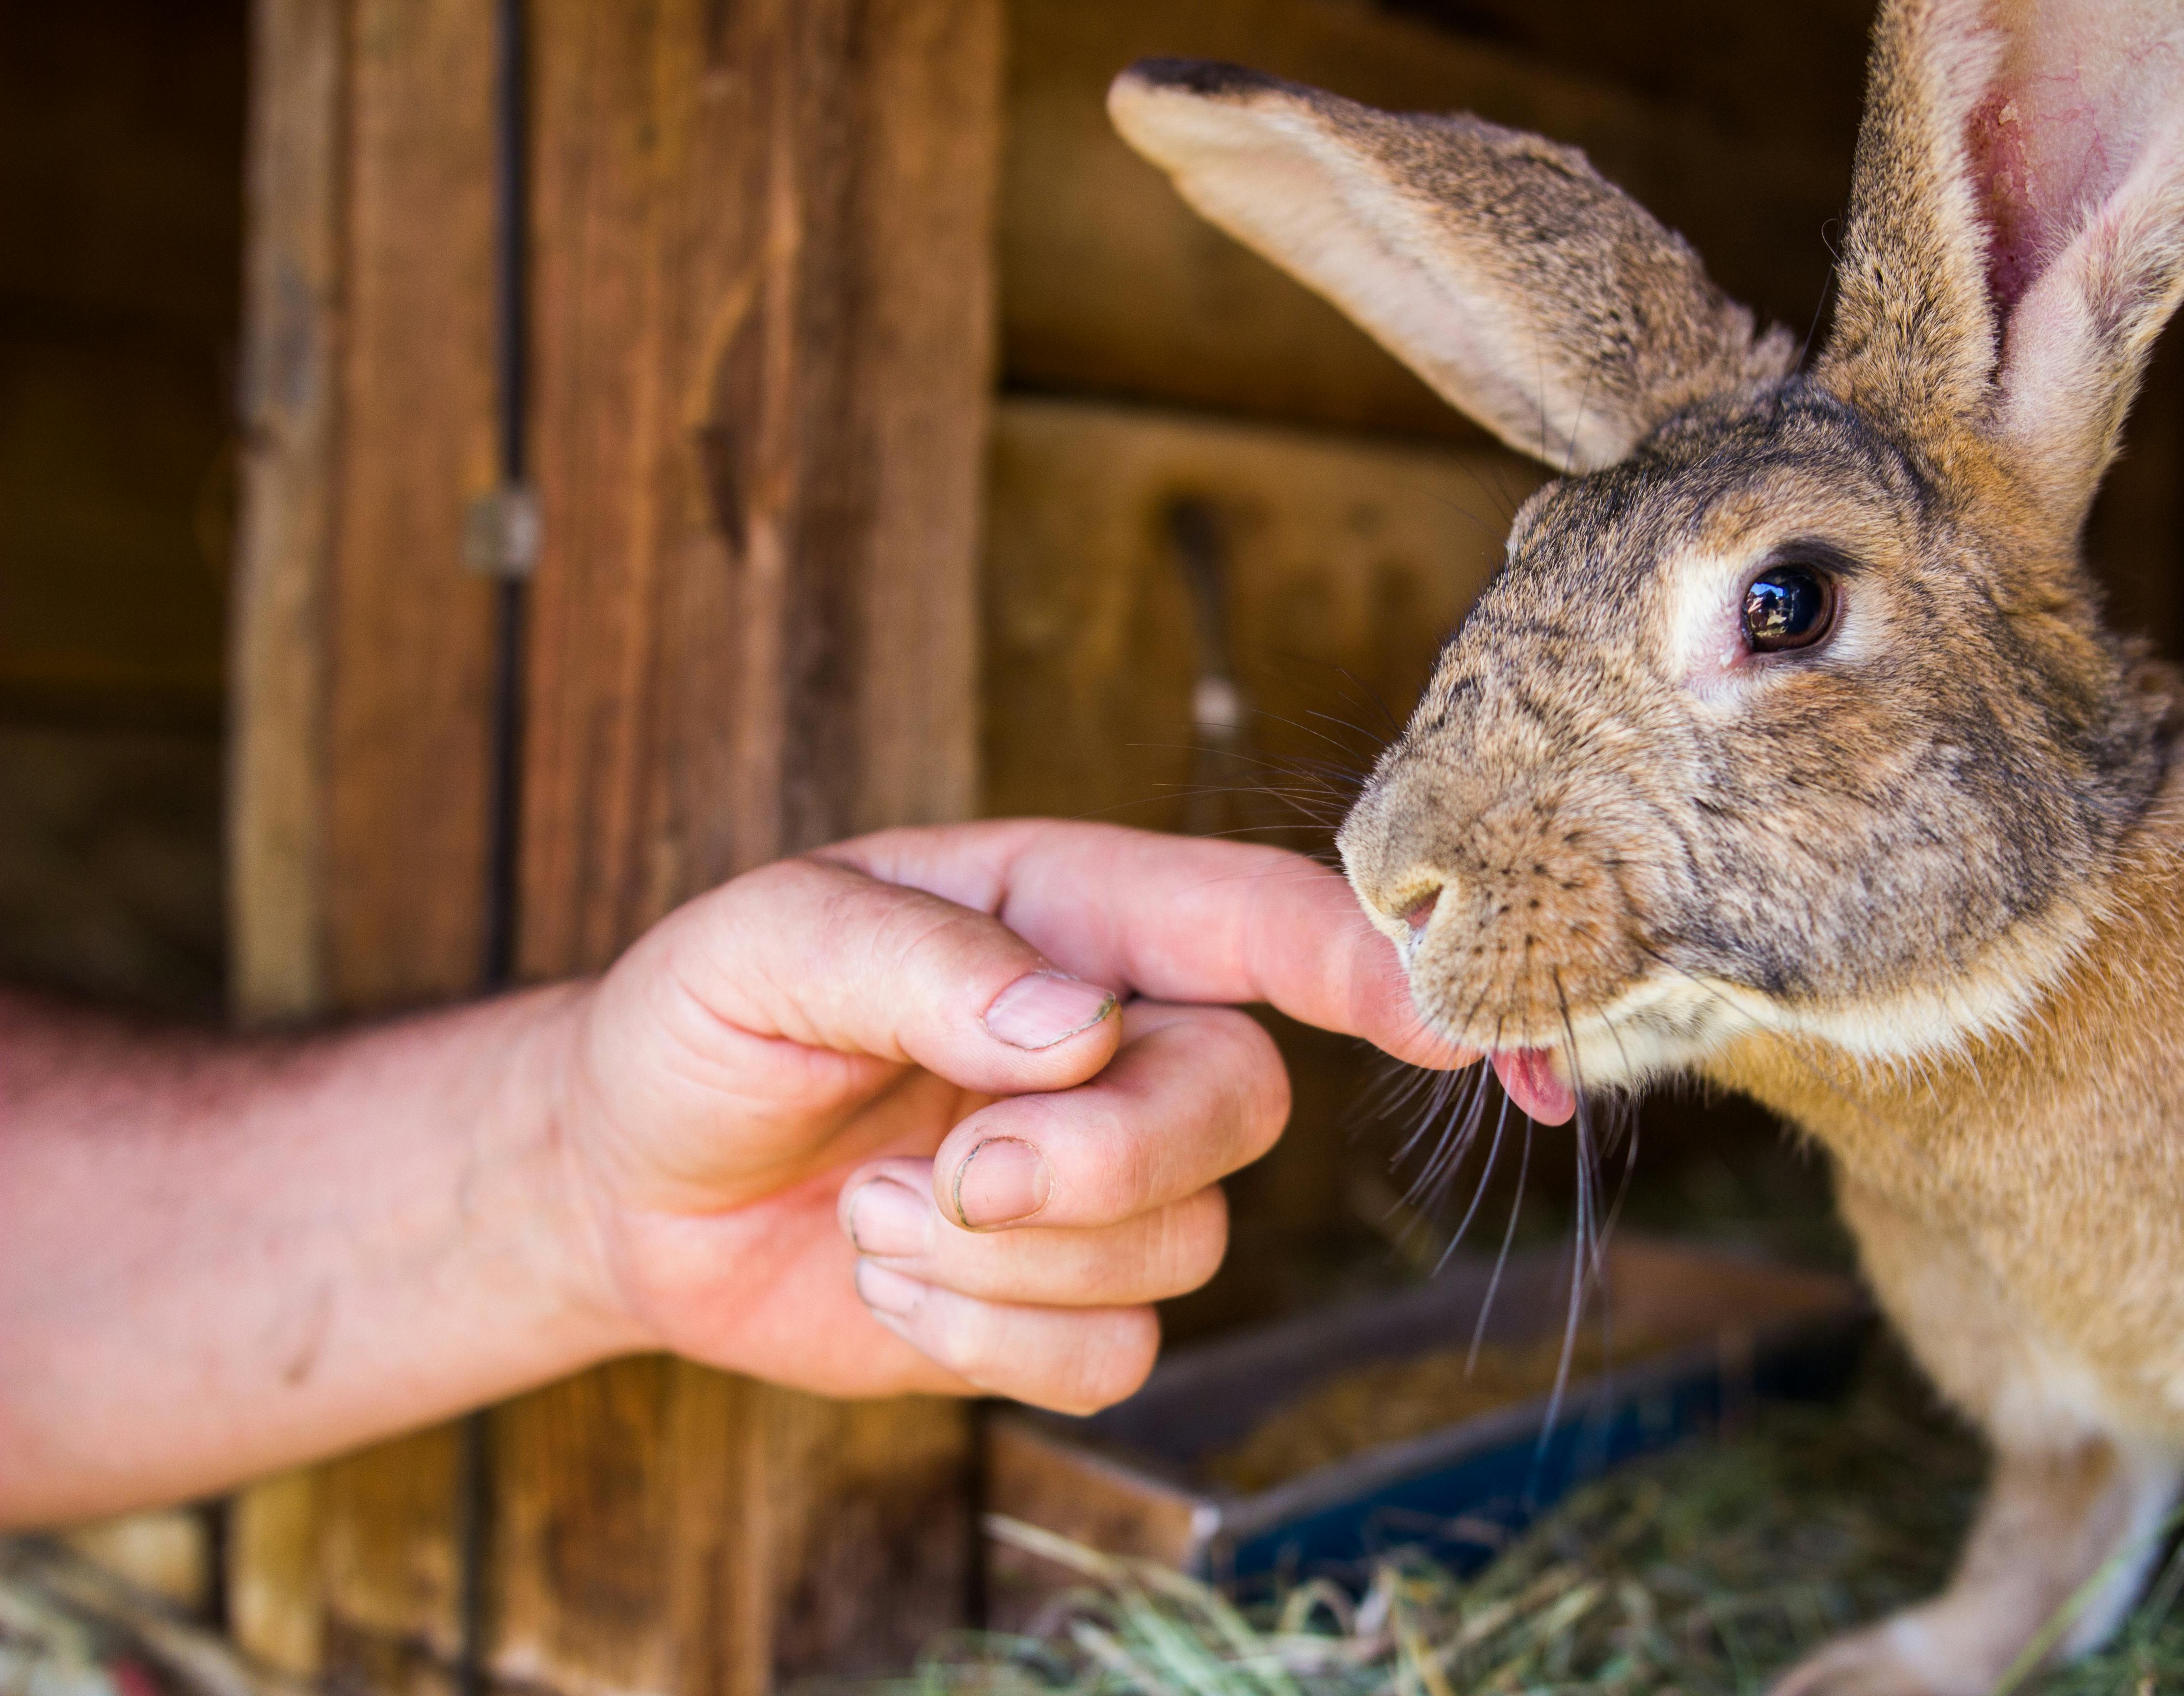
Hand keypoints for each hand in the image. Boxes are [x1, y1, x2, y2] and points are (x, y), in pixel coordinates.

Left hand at [551, 821, 1457, 1412]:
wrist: (630, 1183)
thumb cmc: (701, 1026)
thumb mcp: (764, 945)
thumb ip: (916, 960)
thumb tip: (1076, 1030)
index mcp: (1070, 916)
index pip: (1258, 920)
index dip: (1375, 961)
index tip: (1457, 1016)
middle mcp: (1121, 1041)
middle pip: (1238, 1103)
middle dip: (1103, 1159)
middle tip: (957, 1171)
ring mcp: (1105, 1181)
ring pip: (1178, 1245)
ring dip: (995, 1257)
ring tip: (873, 1203)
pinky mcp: (1066, 1305)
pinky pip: (1114, 1353)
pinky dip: (984, 1340)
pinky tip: (889, 1275)